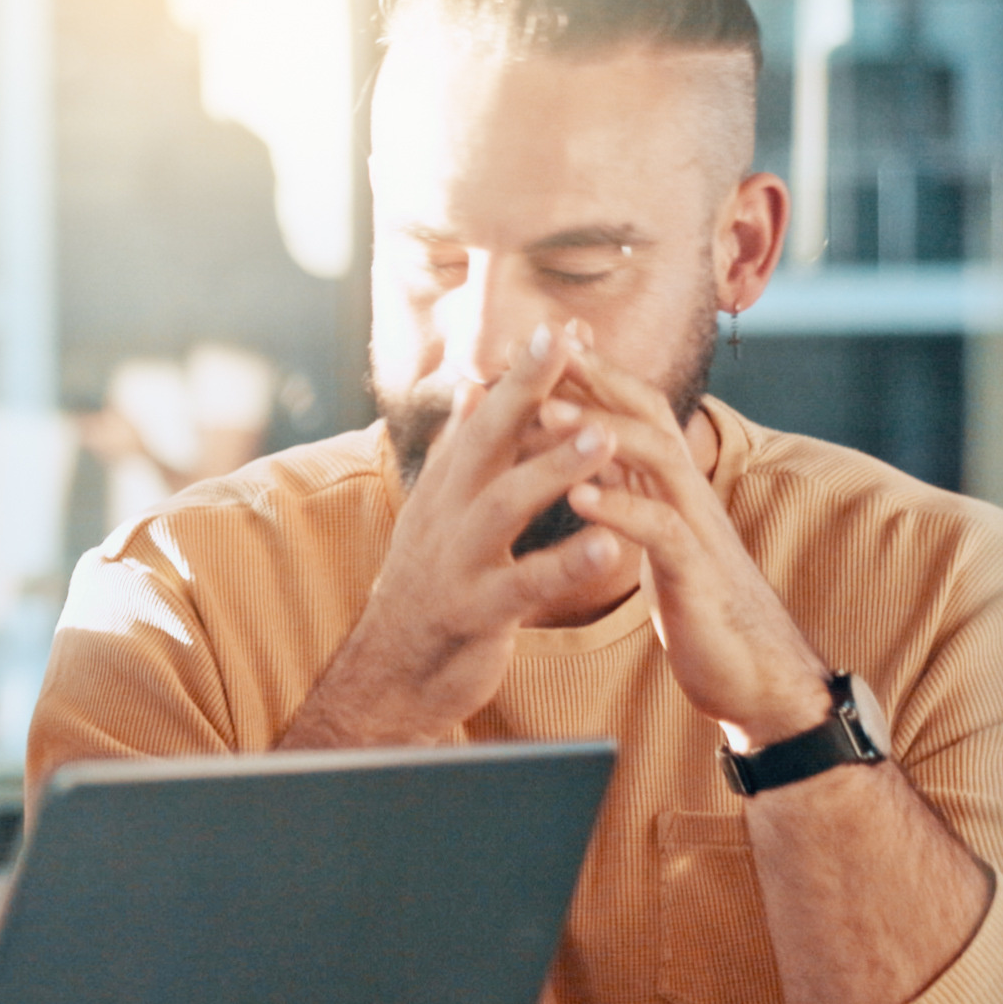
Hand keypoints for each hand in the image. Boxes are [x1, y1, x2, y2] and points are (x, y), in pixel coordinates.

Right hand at [283, 322, 643, 748]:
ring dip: (552, 468)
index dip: (522, 373)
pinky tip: (611, 547)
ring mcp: (455, 563)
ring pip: (503, 506)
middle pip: (484, 442)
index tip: (563, 327)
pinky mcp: (472, 613)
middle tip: (568, 345)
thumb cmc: (428, 588)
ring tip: (605, 437)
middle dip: (526, 391)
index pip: (483, 416)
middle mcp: (444, 515)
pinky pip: (524, 585)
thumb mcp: (438, 511)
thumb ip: (458, 450)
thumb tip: (469, 384)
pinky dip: (567, 564)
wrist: (391, 676)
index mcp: (445, 489)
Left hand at [545, 343, 833, 746]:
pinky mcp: (698, 576)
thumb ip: (630, 494)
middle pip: (647, 413)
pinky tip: (579, 499)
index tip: (537, 339)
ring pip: (658, 459)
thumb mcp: (655, 538)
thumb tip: (586, 459)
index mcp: (669, 485)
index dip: (587, 372)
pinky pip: (662, 532)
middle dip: (594, 377)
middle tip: (538, 348)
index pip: (630, 409)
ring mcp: (698, 530)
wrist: (753, 674)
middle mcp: (687, 494)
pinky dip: (621, 510)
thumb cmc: (697, 603)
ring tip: (548, 411)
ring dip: (602, 431)